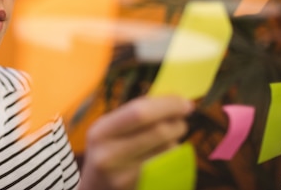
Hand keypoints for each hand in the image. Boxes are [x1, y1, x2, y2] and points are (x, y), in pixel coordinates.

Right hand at [77, 95, 193, 189]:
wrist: (95, 189)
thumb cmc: (107, 151)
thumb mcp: (109, 130)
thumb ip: (134, 113)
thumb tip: (173, 99)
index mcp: (100, 131)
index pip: (139, 112)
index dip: (167, 105)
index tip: (185, 102)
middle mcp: (109, 154)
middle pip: (158, 132)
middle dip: (177, 123)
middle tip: (182, 119)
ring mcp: (124, 176)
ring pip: (167, 150)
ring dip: (174, 141)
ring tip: (166, 139)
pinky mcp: (139, 188)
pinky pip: (168, 168)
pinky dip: (172, 158)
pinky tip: (163, 156)